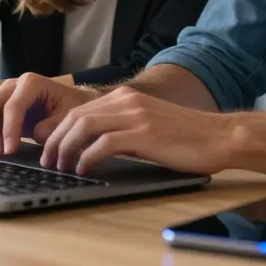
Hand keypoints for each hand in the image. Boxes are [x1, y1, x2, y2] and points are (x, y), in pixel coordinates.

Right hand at [0, 72, 98, 156]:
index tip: (11, 150)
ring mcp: (2, 93)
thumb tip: (35, 135)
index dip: (9, 130)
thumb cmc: (70, 107)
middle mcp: (13, 84)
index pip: (12, 106)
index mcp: (32, 83)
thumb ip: (53, 126)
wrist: (68, 103)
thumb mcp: (68, 117)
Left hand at [39, 87, 233, 175]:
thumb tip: (91, 146)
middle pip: (76, 116)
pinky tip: (83, 169)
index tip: (49, 149)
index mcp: (127, 97)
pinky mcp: (145, 133)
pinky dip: (88, 157)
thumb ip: (121, 128)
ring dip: (66, 148)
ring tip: (60, 166)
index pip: (79, 110)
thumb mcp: (147, 125)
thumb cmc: (185, 137)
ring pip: (84, 126)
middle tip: (48, 161)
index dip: (58, 130)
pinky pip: (105, 143)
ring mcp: (136, 116)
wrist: (218, 137)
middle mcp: (128, 101)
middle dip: (55, 140)